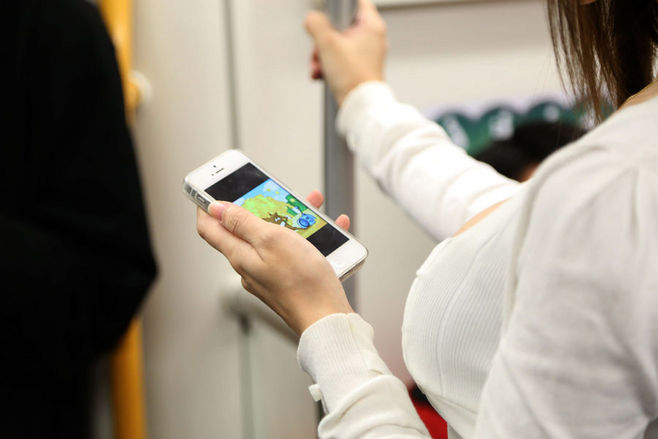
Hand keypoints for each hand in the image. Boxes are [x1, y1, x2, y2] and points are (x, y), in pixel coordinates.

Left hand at [196, 191, 352, 334]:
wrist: (327, 318)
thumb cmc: (302, 282)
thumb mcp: (271, 239)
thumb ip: (242, 222)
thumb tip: (217, 208)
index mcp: (240, 255)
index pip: (209, 228)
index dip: (205, 206)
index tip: (209, 189)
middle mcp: (250, 266)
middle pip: (245, 229)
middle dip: (260, 206)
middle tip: (273, 193)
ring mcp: (270, 273)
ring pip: (274, 237)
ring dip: (290, 219)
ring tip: (311, 208)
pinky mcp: (289, 280)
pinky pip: (294, 251)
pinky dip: (308, 238)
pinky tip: (326, 232)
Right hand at [305, 0, 387, 105]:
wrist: (360, 107)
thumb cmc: (354, 78)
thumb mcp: (327, 44)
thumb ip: (316, 24)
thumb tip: (311, 19)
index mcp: (372, 26)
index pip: (357, 2)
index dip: (339, 5)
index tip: (329, 11)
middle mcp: (372, 38)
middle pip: (341, 26)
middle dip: (323, 39)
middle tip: (319, 48)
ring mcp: (367, 54)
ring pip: (338, 45)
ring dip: (323, 55)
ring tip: (319, 66)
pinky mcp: (360, 68)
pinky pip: (340, 59)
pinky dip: (329, 66)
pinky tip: (322, 74)